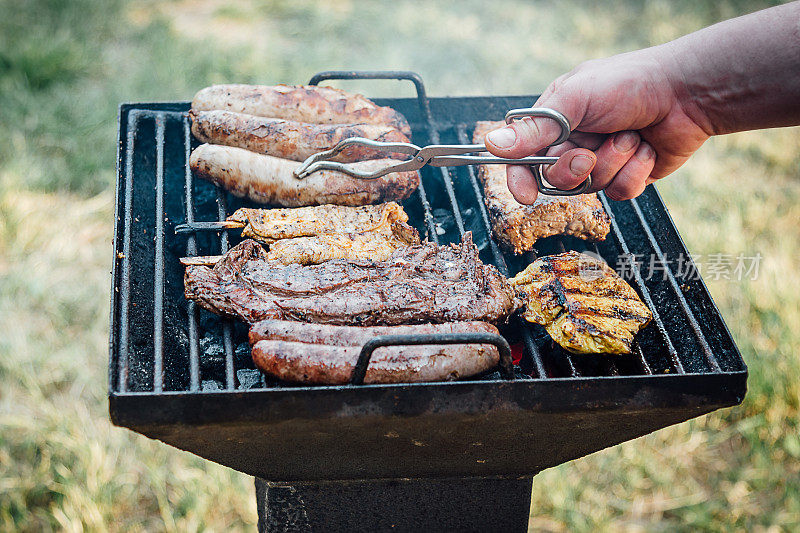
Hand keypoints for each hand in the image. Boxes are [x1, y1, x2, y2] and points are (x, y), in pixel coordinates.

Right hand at [484, 47, 711, 203]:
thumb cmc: (630, 83)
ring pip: (591, 187)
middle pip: (556, 179)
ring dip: (613, 162)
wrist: (687, 92)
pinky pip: (619, 192)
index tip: (525, 194)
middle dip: (576, 168)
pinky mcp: (628, 175)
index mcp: (555, 121)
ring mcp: (602, 161)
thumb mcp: (575, 100)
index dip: (520, 178)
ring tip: (631, 136)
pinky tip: (647, 149)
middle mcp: (575, 142)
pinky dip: (635, 172)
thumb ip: (535, 128)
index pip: (523, 157)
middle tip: (591, 151)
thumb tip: (492, 144)